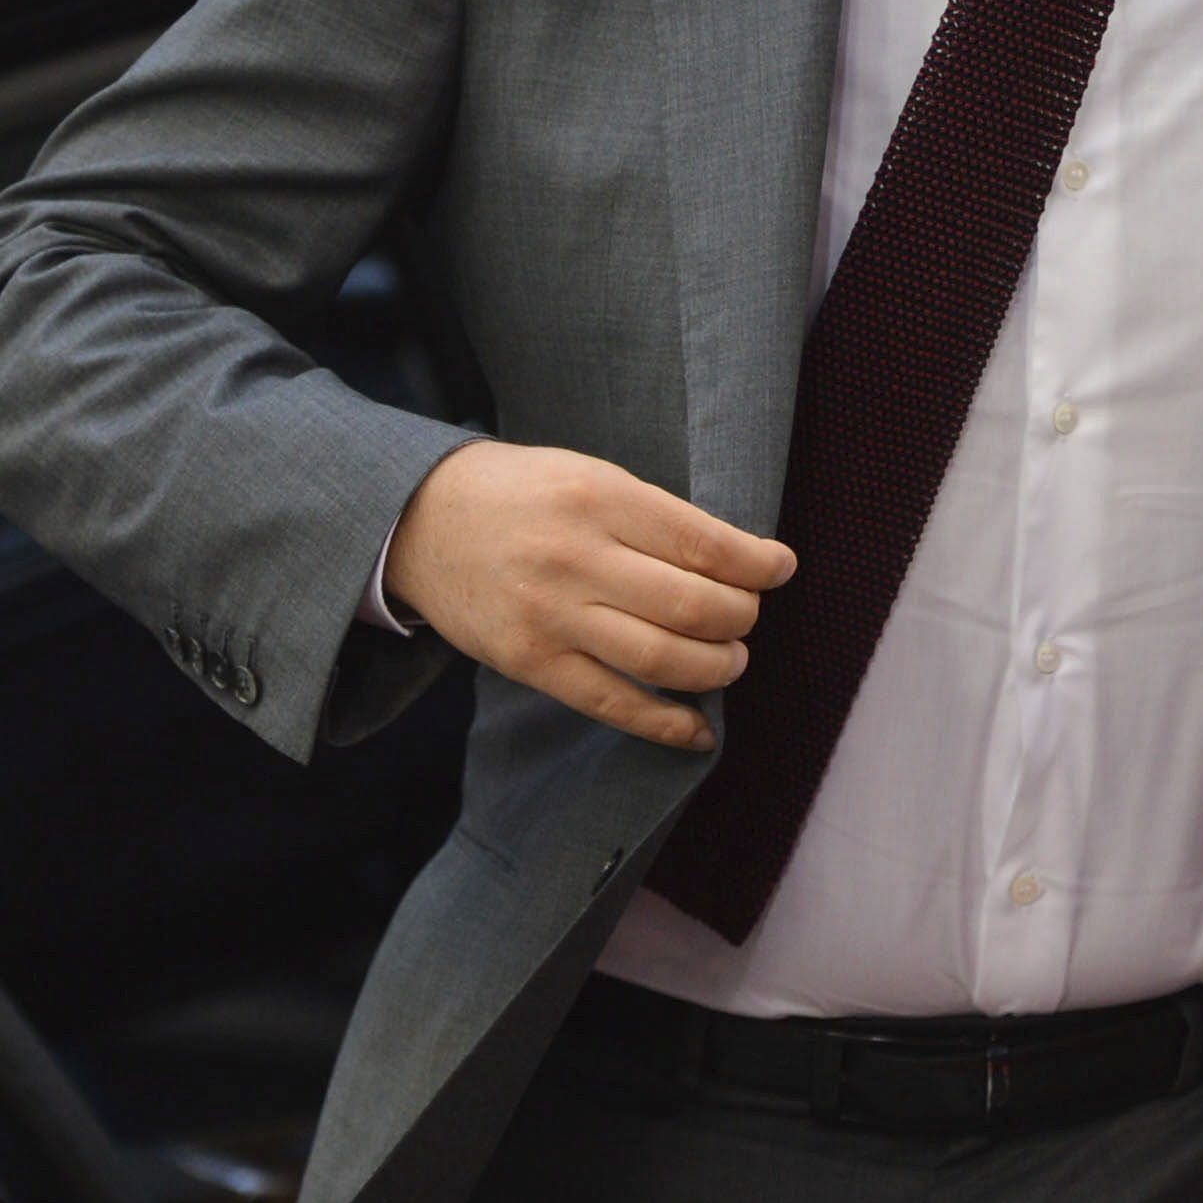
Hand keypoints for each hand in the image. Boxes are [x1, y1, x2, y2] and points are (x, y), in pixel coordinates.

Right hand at [384, 438, 795, 750]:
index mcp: (600, 498)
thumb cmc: (519, 491)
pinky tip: (697, 728)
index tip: (782, 568)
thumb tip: (734, 560)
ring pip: (661, 659)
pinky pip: (612, 703)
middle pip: (691, 605)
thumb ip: (652, 516)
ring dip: (716, 668)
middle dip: (741, 618)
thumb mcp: (588, 474)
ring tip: (730, 660)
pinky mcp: (530, 663)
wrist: (420, 520)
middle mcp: (577, 558)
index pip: (702, 542)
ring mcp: (551, 616)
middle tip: (748, 616)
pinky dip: (666, 723)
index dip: (756, 562)